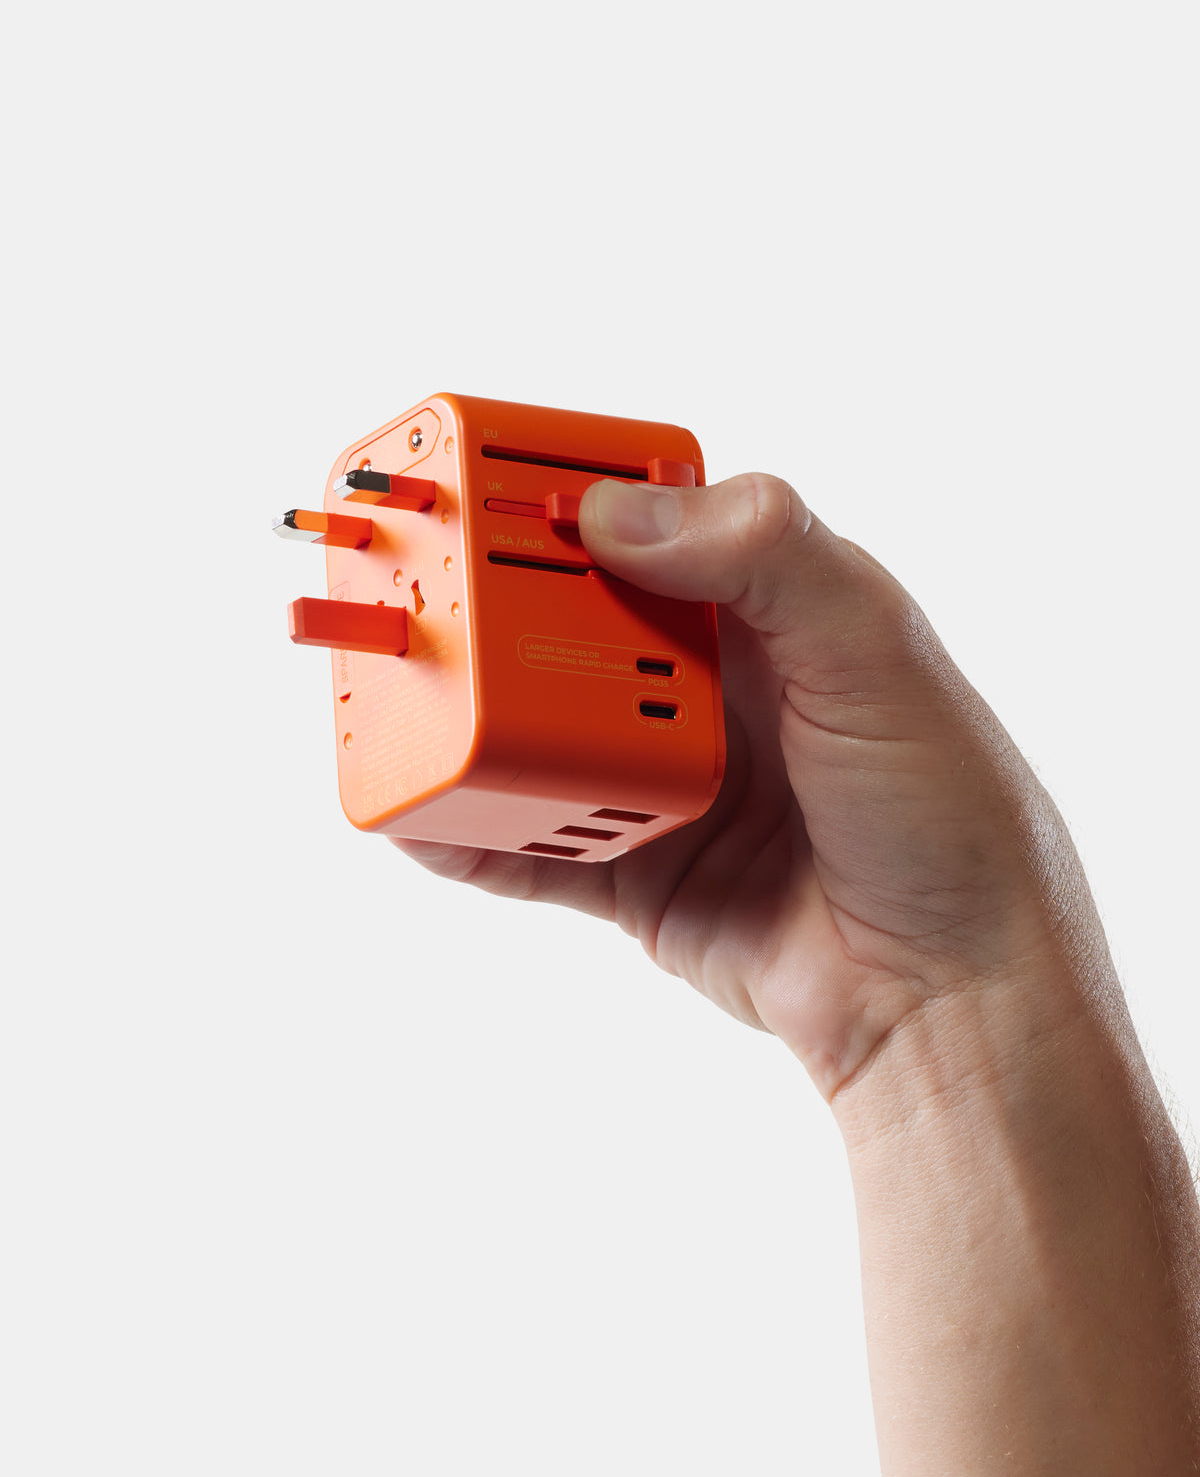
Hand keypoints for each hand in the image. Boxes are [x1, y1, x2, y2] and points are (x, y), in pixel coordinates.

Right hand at [392, 474, 1116, 1100]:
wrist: (950, 998)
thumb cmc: (949, 818)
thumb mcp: (877, 657)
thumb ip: (767, 558)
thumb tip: (616, 514)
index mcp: (770, 610)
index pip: (646, 525)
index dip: (559, 497)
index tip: (472, 478)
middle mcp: (710, 687)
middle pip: (569, 627)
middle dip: (486, 610)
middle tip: (407, 589)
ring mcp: (666, 781)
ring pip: (540, 736)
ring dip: (469, 720)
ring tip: (395, 700)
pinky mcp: (638, 872)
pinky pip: (534, 846)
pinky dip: (474, 832)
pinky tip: (421, 814)